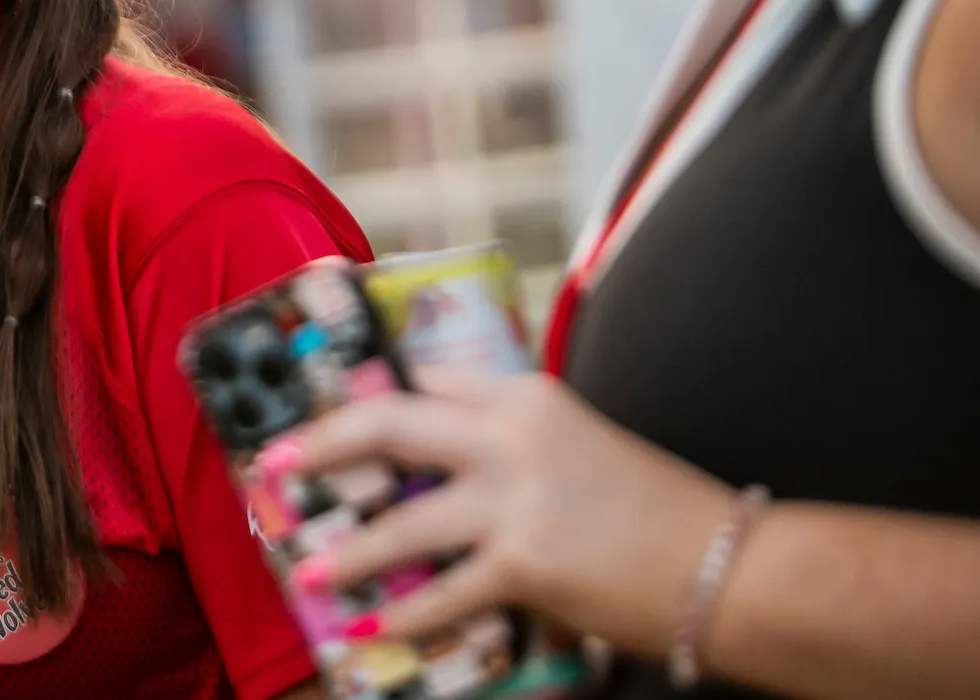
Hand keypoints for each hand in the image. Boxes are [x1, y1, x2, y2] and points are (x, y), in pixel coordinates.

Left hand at [277, 370, 734, 658]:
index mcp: (523, 396)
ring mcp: (514, 499)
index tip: (318, 408)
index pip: (422, 380)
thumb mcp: (575, 443)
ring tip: (309, 565)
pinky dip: (407, 612)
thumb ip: (506, 438)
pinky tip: (377, 624)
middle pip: (386, 424)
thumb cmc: (655, 507)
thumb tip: (437, 455)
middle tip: (275, 464)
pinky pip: (444, 592)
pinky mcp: (525, 563)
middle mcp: (509, 436)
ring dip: (348, 549)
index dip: (363, 392)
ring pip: (401, 521)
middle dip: (319, 444)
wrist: (729, 564)